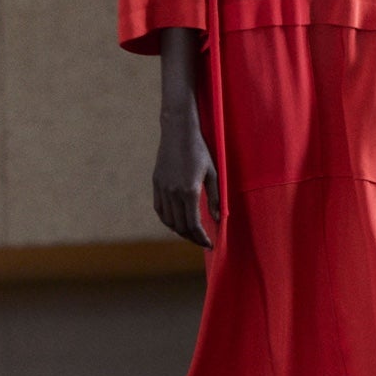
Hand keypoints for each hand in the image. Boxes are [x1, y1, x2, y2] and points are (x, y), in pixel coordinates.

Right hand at [152, 106, 220, 246]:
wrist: (178, 132)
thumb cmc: (199, 150)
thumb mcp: (212, 173)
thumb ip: (216, 198)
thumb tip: (218, 219)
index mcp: (189, 191)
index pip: (193, 224)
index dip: (201, 238)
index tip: (210, 244)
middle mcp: (173, 192)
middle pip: (180, 226)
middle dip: (192, 238)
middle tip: (202, 241)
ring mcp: (162, 188)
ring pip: (168, 221)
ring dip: (179, 231)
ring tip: (191, 233)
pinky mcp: (156, 184)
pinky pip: (160, 209)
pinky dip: (168, 220)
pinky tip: (177, 221)